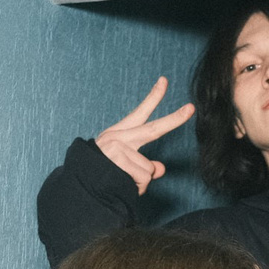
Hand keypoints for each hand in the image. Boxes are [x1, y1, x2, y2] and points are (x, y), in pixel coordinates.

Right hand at [93, 76, 194, 195]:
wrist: (77, 188)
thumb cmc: (99, 177)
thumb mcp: (122, 166)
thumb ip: (143, 164)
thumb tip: (160, 168)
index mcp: (119, 134)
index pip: (139, 114)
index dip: (153, 97)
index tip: (164, 80)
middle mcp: (118, 137)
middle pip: (153, 129)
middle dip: (175, 119)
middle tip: (191, 108)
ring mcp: (117, 147)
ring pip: (149, 169)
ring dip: (139, 182)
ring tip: (120, 182)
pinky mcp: (117, 158)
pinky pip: (143, 178)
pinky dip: (135, 188)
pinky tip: (119, 185)